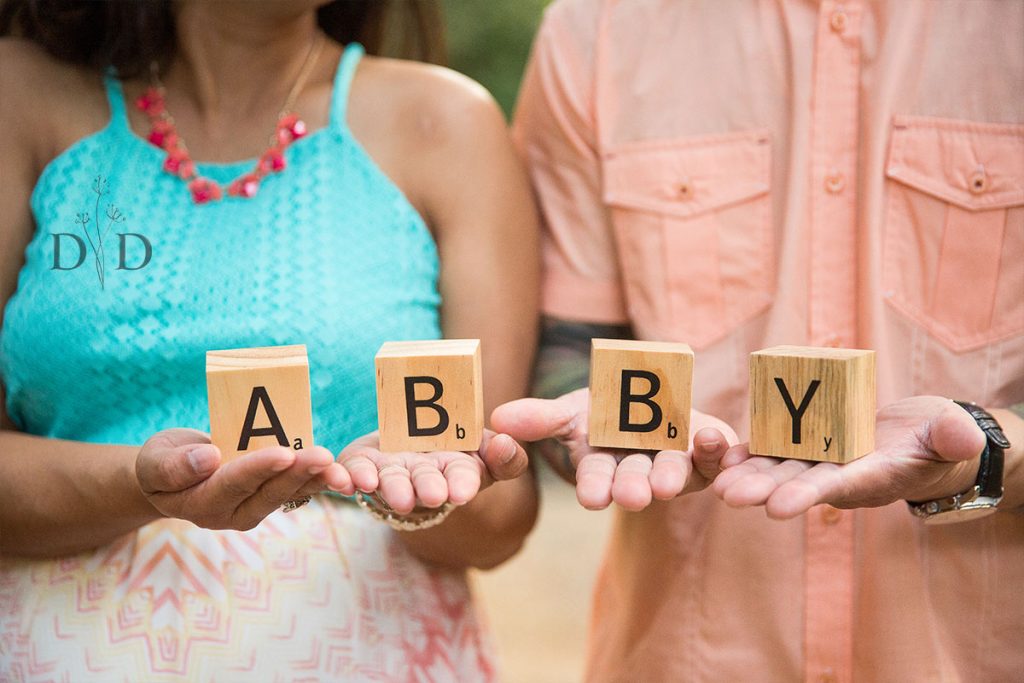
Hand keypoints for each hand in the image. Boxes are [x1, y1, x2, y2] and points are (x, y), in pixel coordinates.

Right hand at [136, 428, 353, 529]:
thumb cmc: (161, 463)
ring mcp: (254, 508)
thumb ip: (174, 466)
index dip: (260, 468)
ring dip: (318, 480)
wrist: (173, 474)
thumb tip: (208, 458)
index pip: (233, 484)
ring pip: (290, 494)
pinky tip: (342, 470)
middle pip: (269, 492)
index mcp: (201, 504)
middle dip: (298, 473)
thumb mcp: (154, 461)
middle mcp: (233, 513)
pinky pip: (299, 488)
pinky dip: (320, 479)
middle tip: (324, 457)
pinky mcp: (270, 496)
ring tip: (342, 469)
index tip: (284, 453)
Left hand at [336, 430, 528, 514]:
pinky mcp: (361, 463)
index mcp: (457, 473)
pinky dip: (349, 476)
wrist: (416, 443)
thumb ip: (504, 452)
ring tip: (390, 492)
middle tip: (430, 496)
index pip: (463, 480)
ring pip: (390, 482)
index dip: (462, 485)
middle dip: (426, 489)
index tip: (461, 491)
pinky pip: (353, 470)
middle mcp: (423, 479)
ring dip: (391, 488)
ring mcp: (391, 474)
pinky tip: (348, 480)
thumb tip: (506, 443)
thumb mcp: (487, 448)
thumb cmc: (458, 448)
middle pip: (425, 485)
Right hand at [491, 388, 735, 510]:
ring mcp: (674, 463)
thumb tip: (497, 417)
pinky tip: (714, 439)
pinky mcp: (706, 451)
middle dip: (633, 488)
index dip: (594, 487)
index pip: (595, 481)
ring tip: (668, 482)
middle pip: (634, 482)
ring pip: (673, 474)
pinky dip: (717, 448)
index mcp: (602, 467)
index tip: (592, 497)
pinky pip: (714, 454)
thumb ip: (540, 417)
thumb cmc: (603, 411)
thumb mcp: (570, 410)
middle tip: (634, 497)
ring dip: (672, 477)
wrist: (649, 395)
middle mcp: (637, 471)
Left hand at [712, 396, 986, 518]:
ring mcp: (820, 461)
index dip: (806, 496)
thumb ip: (952, 438)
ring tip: (715, 484)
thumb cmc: (940, 439)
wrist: (924, 437)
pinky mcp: (808, 443)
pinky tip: (720, 455)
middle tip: (727, 497)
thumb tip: (964, 437)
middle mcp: (839, 475)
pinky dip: (748, 452)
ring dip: (746, 475)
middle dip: (762, 489)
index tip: (777, 509)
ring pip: (777, 470)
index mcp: (871, 477)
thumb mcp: (950, 436)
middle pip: (795, 483)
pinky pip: (774, 449)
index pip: (835, 488)